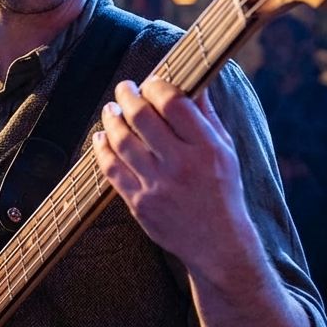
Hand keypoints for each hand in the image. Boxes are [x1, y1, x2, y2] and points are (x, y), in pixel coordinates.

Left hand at [92, 78, 248, 272]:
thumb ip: (207, 116)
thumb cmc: (223, 191)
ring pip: (121, 141)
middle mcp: (181, 165)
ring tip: (111, 110)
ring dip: (111, 119)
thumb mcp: (225, 151)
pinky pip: (111, 169)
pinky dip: (101, 149)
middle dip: (127, 96)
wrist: (217, 244)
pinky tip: (100, 137)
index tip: (151, 83)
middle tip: (124, 88)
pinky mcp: (139, 203)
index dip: (156, 86)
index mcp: (206, 148)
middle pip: (142, 117)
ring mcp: (157, 185)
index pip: (173, 103)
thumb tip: (195, 83)